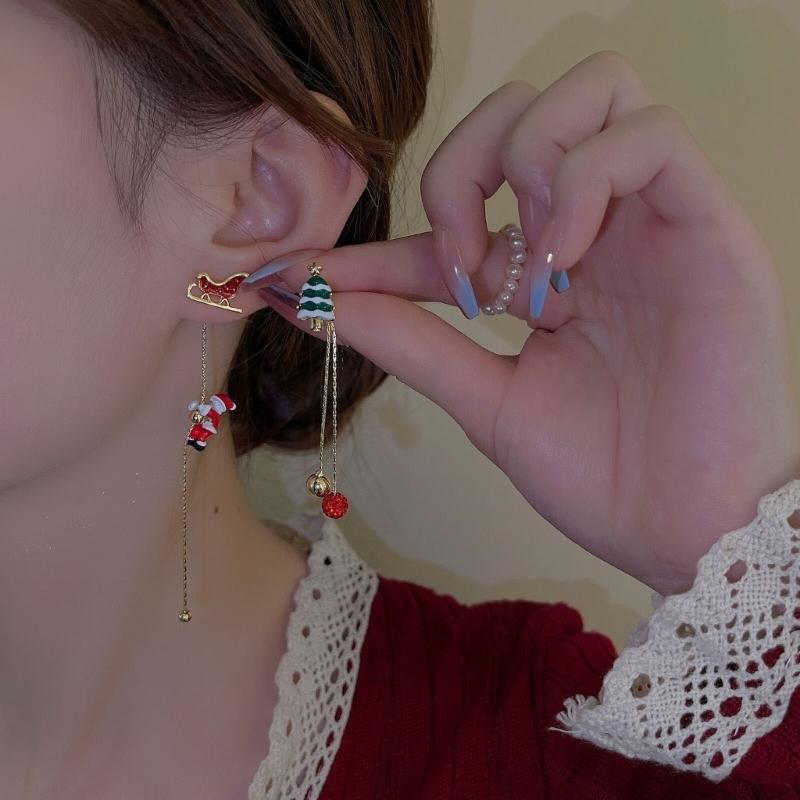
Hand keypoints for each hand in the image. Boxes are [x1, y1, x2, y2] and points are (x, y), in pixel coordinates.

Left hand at [244, 51, 799, 594]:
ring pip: (595, 91)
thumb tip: (312, 301)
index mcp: (550, 274)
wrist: (682, 534)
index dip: (378, 243)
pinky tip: (562, 260)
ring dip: (527, 158)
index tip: (307, 274)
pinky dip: (583, 181)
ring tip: (522, 262)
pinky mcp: (709, 226)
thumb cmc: (599, 475)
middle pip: (525, 110)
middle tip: (453, 264)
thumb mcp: (486, 401)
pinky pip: (648, 139)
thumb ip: (410, 342)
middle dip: (460, 168)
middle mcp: (599, 232)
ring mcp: (655, 223)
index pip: (454, 221)